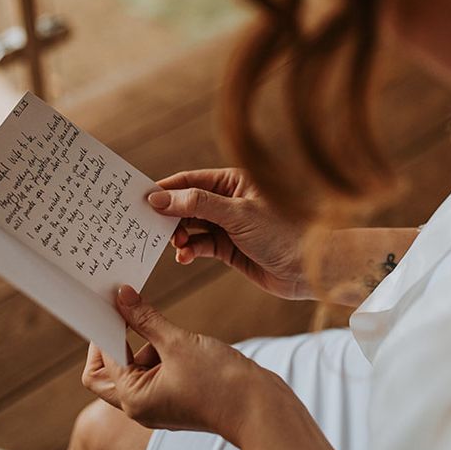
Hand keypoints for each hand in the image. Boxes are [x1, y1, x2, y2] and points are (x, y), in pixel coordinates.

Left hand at [82, 285, 269, 443]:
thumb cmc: (220, 382)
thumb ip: (145, 319)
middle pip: (108, 371)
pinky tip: (180, 340)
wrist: (261, 409)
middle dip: (116, 340)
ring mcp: (158, 403)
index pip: (102, 361)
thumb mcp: (178, 342)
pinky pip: (155, 370)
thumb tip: (121, 297)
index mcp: (133, 398)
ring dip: (145, 343)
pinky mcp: (176, 396)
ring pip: (135, 367)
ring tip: (171, 331)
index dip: (105, 328)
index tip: (111, 301)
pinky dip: (160, 351)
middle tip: (127, 311)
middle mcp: (140, 406)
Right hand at [149, 168, 307, 298]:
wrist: (309, 269)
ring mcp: (227, 224)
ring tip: (175, 245)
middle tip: (146, 226)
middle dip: (168, 215)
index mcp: (233, 181)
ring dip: (179, 236)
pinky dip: (190, 251)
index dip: (165, 189)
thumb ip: (196, 204)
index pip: (190, 180)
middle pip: (186, 203)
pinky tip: (185, 257)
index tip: (141, 199)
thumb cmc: (282, 232)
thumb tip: (159, 197)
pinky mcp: (228, 247)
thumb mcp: (236, 214)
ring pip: (190, 227)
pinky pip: (200, 245)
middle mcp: (228, 200)